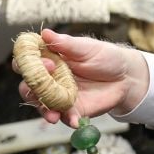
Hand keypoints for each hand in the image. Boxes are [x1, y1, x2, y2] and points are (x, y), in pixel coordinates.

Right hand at [15, 28, 149, 126]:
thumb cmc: (105, 57)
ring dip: (44, 109)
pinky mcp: (72, 110)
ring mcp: (59, 96)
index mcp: (50, 59)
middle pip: (29, 85)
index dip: (28, 62)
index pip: (28, 61)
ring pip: (42, 105)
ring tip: (53, 114)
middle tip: (49, 81)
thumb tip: (45, 33)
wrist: (126, 77)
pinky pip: (64, 118)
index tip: (45, 62)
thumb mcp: (87, 48)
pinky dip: (67, 120)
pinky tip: (74, 120)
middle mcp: (50, 79)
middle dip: (32, 87)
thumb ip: (66, 44)